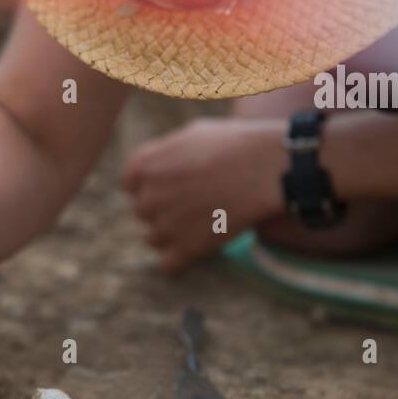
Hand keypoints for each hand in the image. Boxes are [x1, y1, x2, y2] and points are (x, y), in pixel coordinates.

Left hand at [122, 117, 287, 271]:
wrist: (267, 169)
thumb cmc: (235, 145)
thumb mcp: (191, 134)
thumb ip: (165, 154)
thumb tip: (158, 167)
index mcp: (143, 166)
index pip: (130, 185)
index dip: (152, 186)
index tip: (173, 185)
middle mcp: (147, 197)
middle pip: (143, 212)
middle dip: (163, 209)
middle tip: (194, 204)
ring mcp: (165, 226)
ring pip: (154, 238)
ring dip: (172, 235)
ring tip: (201, 223)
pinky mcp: (186, 249)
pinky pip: (168, 264)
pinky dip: (181, 259)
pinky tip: (198, 246)